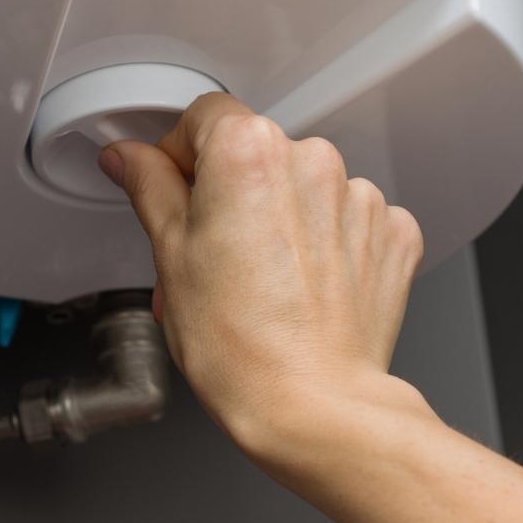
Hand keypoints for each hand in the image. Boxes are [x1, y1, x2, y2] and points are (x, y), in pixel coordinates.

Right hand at [99, 94, 426, 456]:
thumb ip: (150, 187)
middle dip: (235, 193)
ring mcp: (360, 197)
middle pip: (259, 154)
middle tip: (216, 256)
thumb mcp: (170, 256)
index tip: (175, 191)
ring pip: (307, 188)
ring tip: (266, 283)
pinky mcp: (394, 234)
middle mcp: (311, 160)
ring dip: (286, 219)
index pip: (204, 117)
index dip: (181, 155)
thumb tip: (128, 158)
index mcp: (247, 152)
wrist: (312, 405)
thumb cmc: (238, 344)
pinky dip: (331, 245)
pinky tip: (307, 290)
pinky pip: (351, 221)